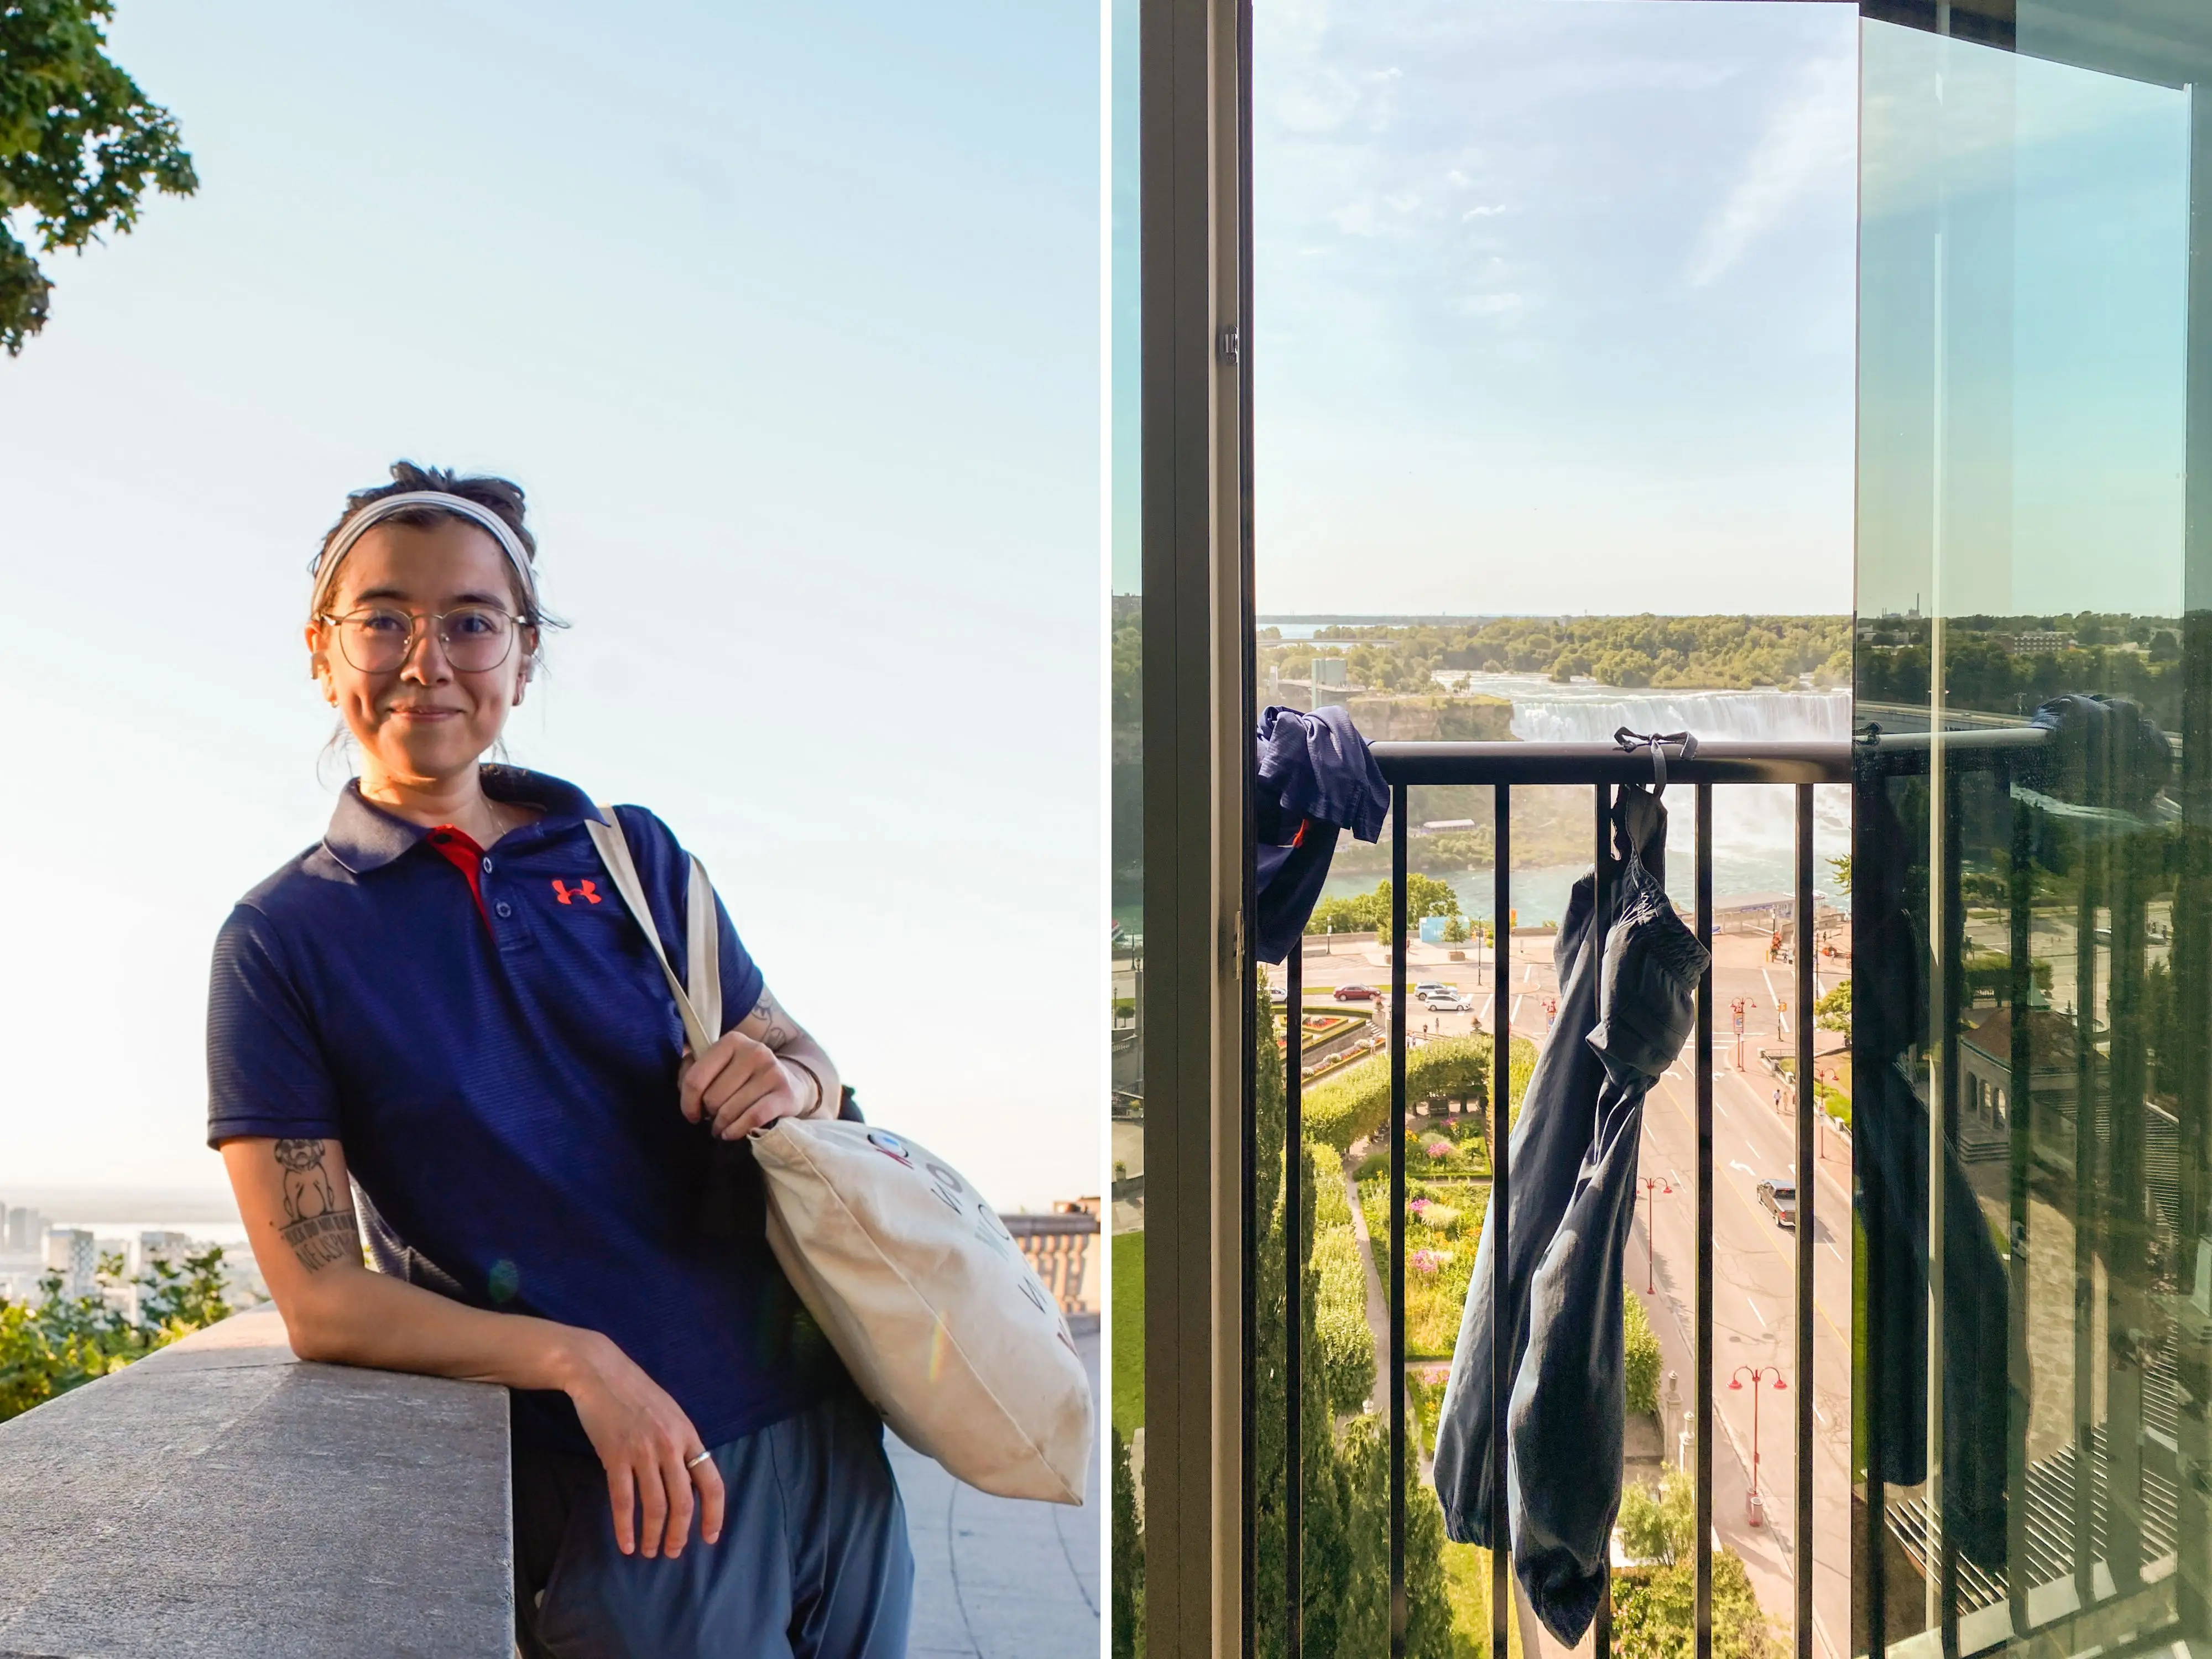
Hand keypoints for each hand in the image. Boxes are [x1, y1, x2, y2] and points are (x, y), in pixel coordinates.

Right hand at [562, 1330, 724, 1558]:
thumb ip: (681, 1446)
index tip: (710, 1537)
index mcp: (689, 1436)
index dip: (714, 1515)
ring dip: (653, 1535)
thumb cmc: (638, 1394)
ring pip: (654, 1506)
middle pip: (683, 1502)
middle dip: (680, 1533)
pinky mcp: (615, 1456)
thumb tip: (690, 1481)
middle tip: (673, 1552)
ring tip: (649, 1552)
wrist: (602, 1373)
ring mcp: (642, 1452)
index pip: (712, 1483)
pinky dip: (625, 1527)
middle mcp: (670, 1446)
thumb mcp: (672, 1415)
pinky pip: (623, 1500)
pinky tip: (625, 1544)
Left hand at [680, 1029, 815, 1139]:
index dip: (688, 1102)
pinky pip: (752, 1118)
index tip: (692, 1115)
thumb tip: (683, 1087)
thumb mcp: (719, 1065)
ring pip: (730, 1110)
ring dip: (721, 1126)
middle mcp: (754, 1051)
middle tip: (714, 1118)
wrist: (790, 1082)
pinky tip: (731, 1134)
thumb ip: (693, 1070)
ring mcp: (772, 1071)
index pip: (696, 1077)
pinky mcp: (785, 1092)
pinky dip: (737, 1130)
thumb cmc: (744, 1077)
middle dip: (709, 1114)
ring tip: (721, 1127)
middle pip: (713, 1097)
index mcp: (732, 1041)